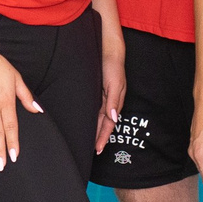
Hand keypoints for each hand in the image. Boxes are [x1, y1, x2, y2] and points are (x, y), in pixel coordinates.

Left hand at [94, 32, 125, 154]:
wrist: (109, 49)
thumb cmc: (113, 65)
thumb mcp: (115, 83)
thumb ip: (113, 101)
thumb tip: (113, 118)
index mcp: (115, 102)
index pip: (109, 124)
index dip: (103, 137)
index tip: (97, 149)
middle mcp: (109, 102)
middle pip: (104, 124)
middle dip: (100, 137)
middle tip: (93, 151)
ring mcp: (104, 97)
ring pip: (99, 118)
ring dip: (96, 130)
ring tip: (90, 142)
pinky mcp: (98, 92)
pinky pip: (96, 110)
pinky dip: (93, 119)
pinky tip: (87, 123)